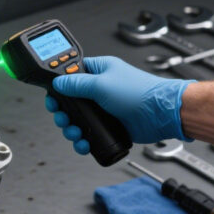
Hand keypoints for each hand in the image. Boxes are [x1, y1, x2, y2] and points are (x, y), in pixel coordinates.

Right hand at [47, 56, 192, 153]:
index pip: (71, 75)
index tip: (53, 99)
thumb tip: (58, 82)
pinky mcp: (110, 125)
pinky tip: (83, 143)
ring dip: (72, 128)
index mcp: (98, 71)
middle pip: (71, 101)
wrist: (161, 114)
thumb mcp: (101, 84)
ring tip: (74, 133)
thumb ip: (76, 83)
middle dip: (64, 113)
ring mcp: (105, 108)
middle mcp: (100, 88)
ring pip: (79, 120)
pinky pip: (90, 133)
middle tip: (63, 119)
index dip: (59, 87)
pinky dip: (84, 140)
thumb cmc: (139, 93)